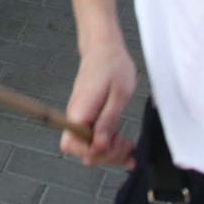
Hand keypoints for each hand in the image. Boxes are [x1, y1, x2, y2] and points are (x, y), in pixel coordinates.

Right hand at [61, 41, 137, 168]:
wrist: (104, 47)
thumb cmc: (112, 65)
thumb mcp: (119, 94)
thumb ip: (108, 121)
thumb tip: (100, 145)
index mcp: (80, 112)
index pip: (75, 146)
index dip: (96, 153)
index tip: (116, 145)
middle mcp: (75, 117)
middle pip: (81, 151)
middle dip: (105, 156)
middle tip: (126, 148)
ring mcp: (80, 117)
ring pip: (88, 147)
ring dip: (108, 152)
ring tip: (128, 147)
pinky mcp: (87, 116)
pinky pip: (93, 137)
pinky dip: (108, 144)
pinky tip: (123, 143)